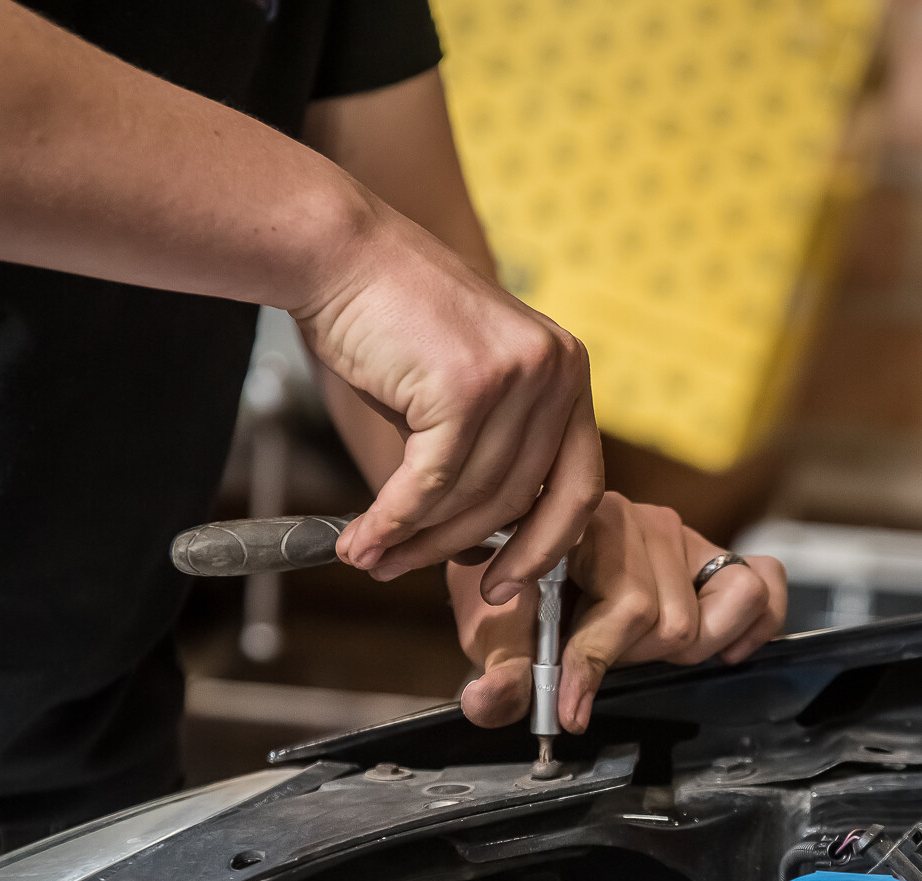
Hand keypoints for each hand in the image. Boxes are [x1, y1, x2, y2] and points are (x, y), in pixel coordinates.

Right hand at [295, 204, 602, 605]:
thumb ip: (482, 460)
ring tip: (372, 557)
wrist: (341, 255)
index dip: (545, 546)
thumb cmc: (391, 324)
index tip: (508, 584)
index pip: (580, 485)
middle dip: (462, 549)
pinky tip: (363, 539)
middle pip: (520, 499)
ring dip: (416, 539)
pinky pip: (432, 482)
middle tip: (410, 573)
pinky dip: (394, 520)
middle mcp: (557, 371)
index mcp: (568, 372)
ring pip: (472, 496)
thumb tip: (475, 549)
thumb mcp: (458, 394)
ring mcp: (517, 376)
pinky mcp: (467, 386)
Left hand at [451, 493, 787, 732]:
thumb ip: (496, 672)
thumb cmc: (509, 595)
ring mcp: (681, 537)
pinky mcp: (710, 554)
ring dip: (690, 644)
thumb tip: (490, 703)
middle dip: (633, 658)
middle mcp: (640, 523)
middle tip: (597, 659)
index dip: (595, 665)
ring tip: (644, 650)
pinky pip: (763, 580)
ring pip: (724, 606)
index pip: (621, 606)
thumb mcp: (489, 633)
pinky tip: (724, 649)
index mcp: (585, 528)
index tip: (570, 712)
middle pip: (674, 620)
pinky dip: (755, 622)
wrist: (516, 559)